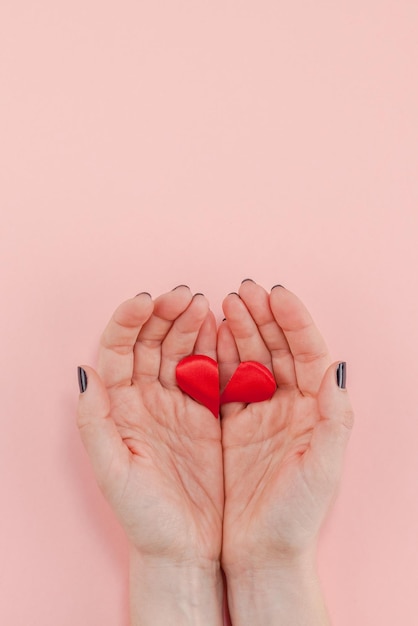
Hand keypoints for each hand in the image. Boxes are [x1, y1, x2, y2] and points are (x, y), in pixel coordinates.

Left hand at [76, 287, 222, 565]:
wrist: (185, 548)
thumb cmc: (145, 516)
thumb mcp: (114, 472)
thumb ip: (95, 422)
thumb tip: (84, 371)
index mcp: (119, 409)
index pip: (118, 351)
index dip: (129, 321)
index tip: (148, 300)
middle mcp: (144, 400)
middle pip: (150, 343)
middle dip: (165, 314)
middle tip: (186, 295)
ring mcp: (175, 404)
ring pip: (179, 351)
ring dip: (189, 325)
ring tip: (204, 305)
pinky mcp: (204, 414)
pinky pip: (207, 372)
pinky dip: (213, 349)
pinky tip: (222, 331)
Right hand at [218, 281, 353, 622]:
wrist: (260, 551)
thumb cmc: (295, 515)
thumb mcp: (321, 469)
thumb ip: (335, 419)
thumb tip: (338, 366)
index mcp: (315, 411)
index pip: (308, 352)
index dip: (294, 320)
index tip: (275, 293)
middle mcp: (290, 405)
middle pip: (278, 348)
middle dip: (263, 316)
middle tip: (244, 289)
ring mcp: (261, 412)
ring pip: (251, 358)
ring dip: (240, 329)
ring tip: (225, 303)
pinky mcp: (235, 424)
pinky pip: (227, 381)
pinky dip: (219, 356)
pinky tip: (209, 337)